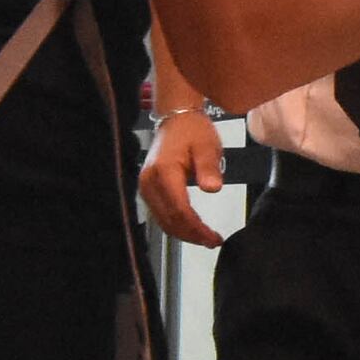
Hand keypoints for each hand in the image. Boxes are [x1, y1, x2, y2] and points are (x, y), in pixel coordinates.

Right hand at [138, 112, 229, 245]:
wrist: (176, 118)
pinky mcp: (147, 189)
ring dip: (183, 233)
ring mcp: (146, 186)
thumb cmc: (193, 130)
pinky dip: (176, 225)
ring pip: (163, 220)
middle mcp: (149, 182)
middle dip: (191, 235)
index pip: (179, 209)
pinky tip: (191, 229)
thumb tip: (213, 189)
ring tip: (205, 239)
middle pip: (169, 219)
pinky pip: (160, 214)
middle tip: (213, 242)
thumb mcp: (207, 146)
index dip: (196, 228)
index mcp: (164, 171)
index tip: (214, 237)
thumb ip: (209, 168)